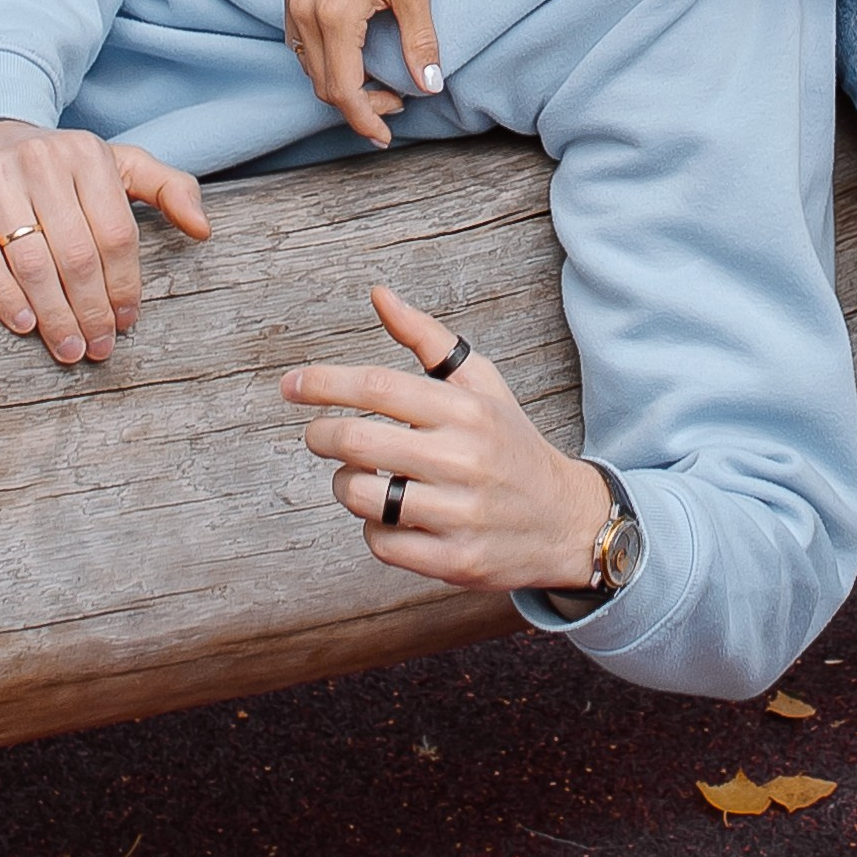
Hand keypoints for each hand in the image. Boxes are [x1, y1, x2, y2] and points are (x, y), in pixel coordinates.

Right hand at [0, 119, 207, 364]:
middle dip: (91, 310)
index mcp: (87, 153)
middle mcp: (41, 160)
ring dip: (54, 315)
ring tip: (67, 348)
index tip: (126, 322)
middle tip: (97, 349)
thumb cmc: (57, 168)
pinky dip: (5, 297)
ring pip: (31, 262)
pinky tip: (25, 324)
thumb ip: (168, 188)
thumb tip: (204, 230)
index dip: (124, 285)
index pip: (116, 233)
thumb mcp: (116, 165)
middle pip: (76, 254)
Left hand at [281, 283, 610, 594]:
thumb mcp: (480, 383)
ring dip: (344, 484)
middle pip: (358, 442)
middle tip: (317, 434)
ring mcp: (459, 514)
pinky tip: (389, 514)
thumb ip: (427, 338)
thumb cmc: (510, 444)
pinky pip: (381, 543)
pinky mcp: (455, 561)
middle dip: (321, 435)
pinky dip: (372, 528)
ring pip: (361, 496)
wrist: (566, 521)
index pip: (378, 387)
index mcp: (466, 410)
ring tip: (360, 476)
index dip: (324, 383)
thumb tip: (378, 295)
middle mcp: (464, 459)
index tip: (290, 385)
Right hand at [283, 0, 443, 145]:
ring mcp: (292, 1)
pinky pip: (298, 41)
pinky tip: (348, 53)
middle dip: (356, 104)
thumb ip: (419, 40)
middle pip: (323, 84)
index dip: (365, 119)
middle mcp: (304, 14)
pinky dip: (322, 59)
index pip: (344, 90)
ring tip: (374, 82)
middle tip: (393, 102)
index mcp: (335, 17)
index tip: (386, 133)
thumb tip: (429, 85)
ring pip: (308, 65)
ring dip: (337, 83)